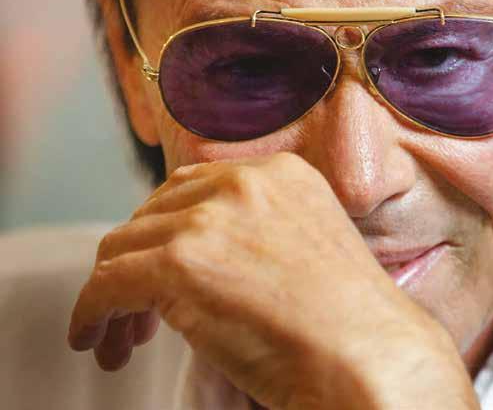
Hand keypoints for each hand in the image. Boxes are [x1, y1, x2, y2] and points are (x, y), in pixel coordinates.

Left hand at [67, 153, 478, 408]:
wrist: (368, 354)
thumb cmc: (349, 320)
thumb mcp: (306, 245)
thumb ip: (255, 229)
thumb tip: (198, 250)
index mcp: (279, 172)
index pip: (190, 188)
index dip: (165, 231)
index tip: (158, 269)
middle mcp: (242, 182)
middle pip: (151, 214)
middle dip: (137, 262)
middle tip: (136, 311)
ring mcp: (209, 219)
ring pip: (122, 248)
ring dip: (113, 294)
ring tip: (118, 336)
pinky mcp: (179, 263)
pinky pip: (105, 285)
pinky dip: (90, 315)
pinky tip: (94, 340)